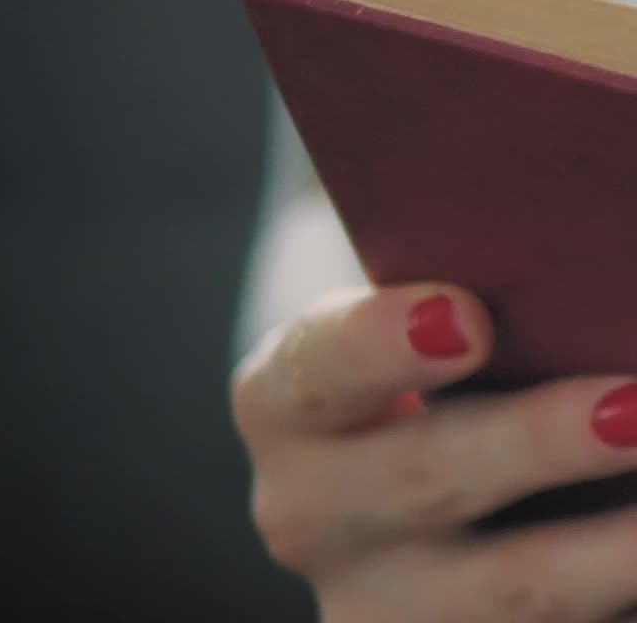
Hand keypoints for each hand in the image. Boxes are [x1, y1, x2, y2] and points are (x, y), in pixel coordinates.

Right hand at [231, 284, 636, 620]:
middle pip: (425, 476)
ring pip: (508, 587)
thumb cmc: (419, 377)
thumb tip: (579, 292)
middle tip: (632, 407)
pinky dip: (617, 599)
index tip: (470, 319)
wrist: (385, 507)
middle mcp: (307, 511)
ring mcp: (377, 608)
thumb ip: (457, 310)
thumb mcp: (401, 333)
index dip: (386, 343)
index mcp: (281, 404)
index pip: (321, 367)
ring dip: (606, 549)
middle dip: (537, 442)